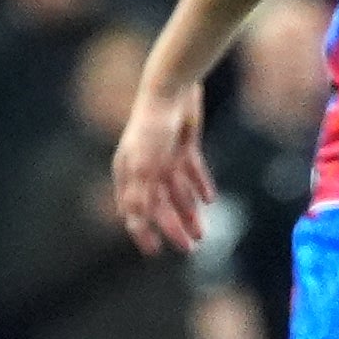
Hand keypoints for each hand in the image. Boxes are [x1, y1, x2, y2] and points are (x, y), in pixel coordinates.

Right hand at [112, 79, 213, 255]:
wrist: (172, 88)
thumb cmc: (152, 125)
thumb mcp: (145, 164)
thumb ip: (140, 192)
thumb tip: (133, 221)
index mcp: (129, 172)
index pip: (133, 209)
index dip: (142, 230)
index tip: (154, 251)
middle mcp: (146, 167)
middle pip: (159, 205)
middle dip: (173, 226)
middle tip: (190, 247)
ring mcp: (165, 157)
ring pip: (178, 192)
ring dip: (189, 212)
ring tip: (202, 232)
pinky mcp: (183, 146)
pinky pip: (192, 172)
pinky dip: (199, 185)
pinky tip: (208, 199)